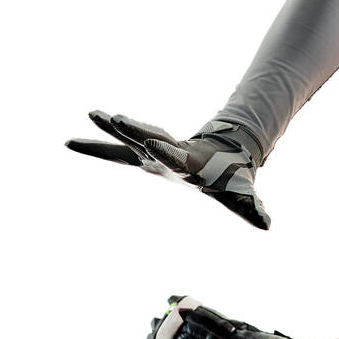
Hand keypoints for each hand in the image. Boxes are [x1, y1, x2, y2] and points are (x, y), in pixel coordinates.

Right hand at [66, 112, 269, 228]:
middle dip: (133, 129)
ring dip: (110, 128)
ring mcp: (154, 151)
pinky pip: (115, 151)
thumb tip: (268, 224)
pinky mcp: (143, 156)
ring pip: (129, 139)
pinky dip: (95, 147)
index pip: (176, 156)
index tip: (153, 143)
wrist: (222, 157)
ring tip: (91, 113)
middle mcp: (169, 152)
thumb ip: (253, 208)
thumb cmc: (230, 178)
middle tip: (115, 116)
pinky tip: (71, 142)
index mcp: (190, 162)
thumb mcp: (240, 194)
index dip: (166, 151)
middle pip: (148, 138)